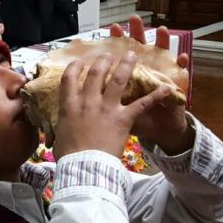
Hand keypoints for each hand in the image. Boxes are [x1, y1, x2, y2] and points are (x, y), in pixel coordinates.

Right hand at [52, 52, 170, 158]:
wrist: (84, 167)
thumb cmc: (68, 156)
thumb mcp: (59, 137)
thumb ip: (60, 129)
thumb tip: (54, 136)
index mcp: (69, 106)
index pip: (69, 79)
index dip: (74, 67)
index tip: (79, 62)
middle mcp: (87, 101)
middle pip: (96, 73)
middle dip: (103, 61)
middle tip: (108, 54)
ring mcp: (106, 108)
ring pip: (118, 80)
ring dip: (125, 65)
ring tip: (131, 54)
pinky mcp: (123, 118)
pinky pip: (142, 104)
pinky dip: (156, 96)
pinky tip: (168, 89)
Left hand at [109, 15, 191, 152]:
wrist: (159, 129)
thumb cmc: (138, 118)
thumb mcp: (119, 109)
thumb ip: (105, 95)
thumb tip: (87, 87)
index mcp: (129, 74)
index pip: (123, 52)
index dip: (118, 40)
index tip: (113, 28)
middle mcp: (146, 69)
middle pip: (140, 47)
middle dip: (137, 33)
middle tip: (134, 19)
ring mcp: (161, 75)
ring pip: (161, 54)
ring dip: (162, 42)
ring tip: (162, 29)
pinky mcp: (175, 85)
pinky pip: (180, 74)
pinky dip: (182, 65)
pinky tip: (183, 57)